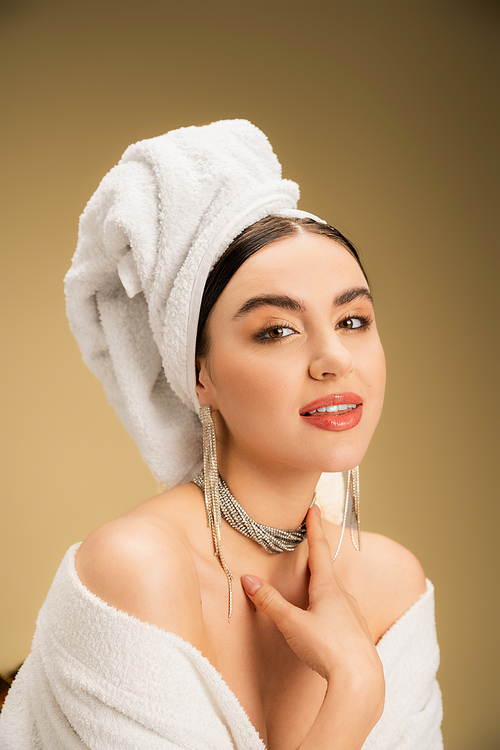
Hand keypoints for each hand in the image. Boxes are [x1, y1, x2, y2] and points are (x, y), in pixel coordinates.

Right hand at [241, 505, 382, 686]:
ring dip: (323, 584)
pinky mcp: (356, 633)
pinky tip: (326, 619)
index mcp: (329, 588)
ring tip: (315, 581)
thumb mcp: (292, 624)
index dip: (315, 528)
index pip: (319, 550)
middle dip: (318, 555)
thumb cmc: (327, 648)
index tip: (314, 508)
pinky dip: (330, 607)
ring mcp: (353, 615)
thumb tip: (248, 580)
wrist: (360, 680)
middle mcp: (344, 597)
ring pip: (336, 593)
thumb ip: (270, 602)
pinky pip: (341, 611)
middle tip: (311, 540)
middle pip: (327, 571)